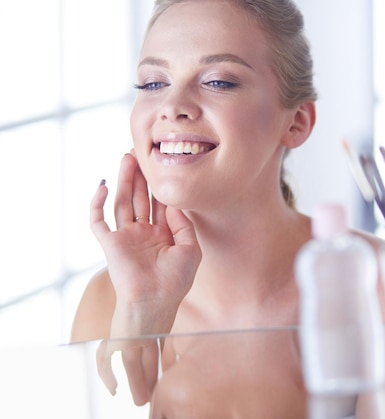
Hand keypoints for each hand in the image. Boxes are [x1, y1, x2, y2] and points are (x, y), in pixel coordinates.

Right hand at [90, 153, 201, 401]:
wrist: (155, 303)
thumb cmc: (175, 282)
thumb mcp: (190, 250)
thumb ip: (185, 225)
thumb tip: (176, 203)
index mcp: (162, 235)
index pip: (160, 203)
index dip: (160, 185)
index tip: (163, 164)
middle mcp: (143, 233)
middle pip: (140, 198)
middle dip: (140, 176)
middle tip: (140, 152)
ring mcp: (125, 237)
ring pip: (122, 202)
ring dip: (123, 180)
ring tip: (126, 158)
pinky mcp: (110, 243)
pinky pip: (98, 220)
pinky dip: (98, 202)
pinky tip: (104, 185)